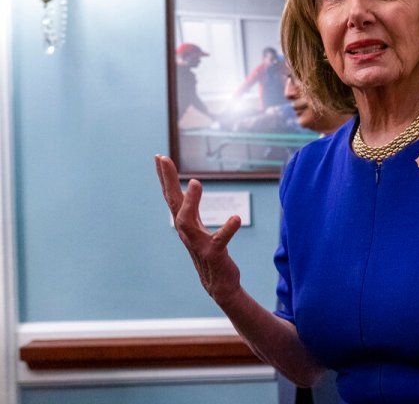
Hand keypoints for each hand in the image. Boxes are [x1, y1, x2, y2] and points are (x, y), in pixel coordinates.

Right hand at [154, 155, 242, 302]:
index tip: (159, 156)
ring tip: (195, 182)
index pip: (172, 196)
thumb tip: (189, 185)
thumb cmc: (209, 254)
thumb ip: (192, 209)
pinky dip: (227, 229)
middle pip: (173, 203)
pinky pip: (219, 240)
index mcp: (185, 223)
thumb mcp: (198, 229)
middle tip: (163, 159)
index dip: (165, 177)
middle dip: (167, 180)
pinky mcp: (214, 254)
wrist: (219, 285)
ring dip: (190, 202)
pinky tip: (235, 218)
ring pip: (187, 222)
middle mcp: (187, 232)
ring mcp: (198, 244)